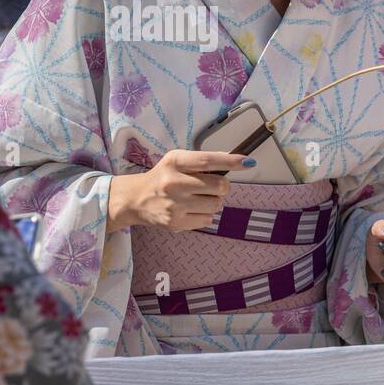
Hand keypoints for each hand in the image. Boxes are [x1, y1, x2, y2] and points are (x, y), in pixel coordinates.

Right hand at [106, 150, 252, 231]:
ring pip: (216, 205)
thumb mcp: (177, 161)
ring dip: (214, 201)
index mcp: (175, 162)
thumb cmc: (162, 177)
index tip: (247, 162)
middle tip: (212, 187)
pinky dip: (205, 214)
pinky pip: (208, 219)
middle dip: (222, 187)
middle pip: (218, 186)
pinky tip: (192, 210)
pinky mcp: (175, 223)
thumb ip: (201, 161)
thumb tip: (234, 161)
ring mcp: (174, 205)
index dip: (230, 161)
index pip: (207, 160)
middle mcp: (173, 182)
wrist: (136, 199)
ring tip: (200, 199)